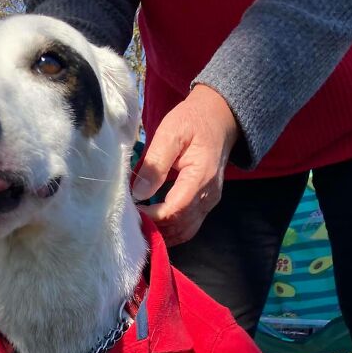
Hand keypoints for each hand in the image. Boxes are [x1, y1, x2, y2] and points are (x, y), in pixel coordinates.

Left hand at [132, 85, 238, 245]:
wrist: (219, 119)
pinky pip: (188, 227)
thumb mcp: (171, 132)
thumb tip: (139, 193)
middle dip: (154, 226)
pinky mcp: (206, 205)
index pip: (174, 209)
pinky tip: (154, 226)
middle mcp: (209, 195)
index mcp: (201, 176)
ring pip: (184, 231)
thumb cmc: (193, 122)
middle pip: (179, 225)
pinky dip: (171, 231)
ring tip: (141, 225)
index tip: (132, 210)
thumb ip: (156, 163)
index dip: (151, 216)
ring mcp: (209, 202)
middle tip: (132, 220)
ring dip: (162, 233)